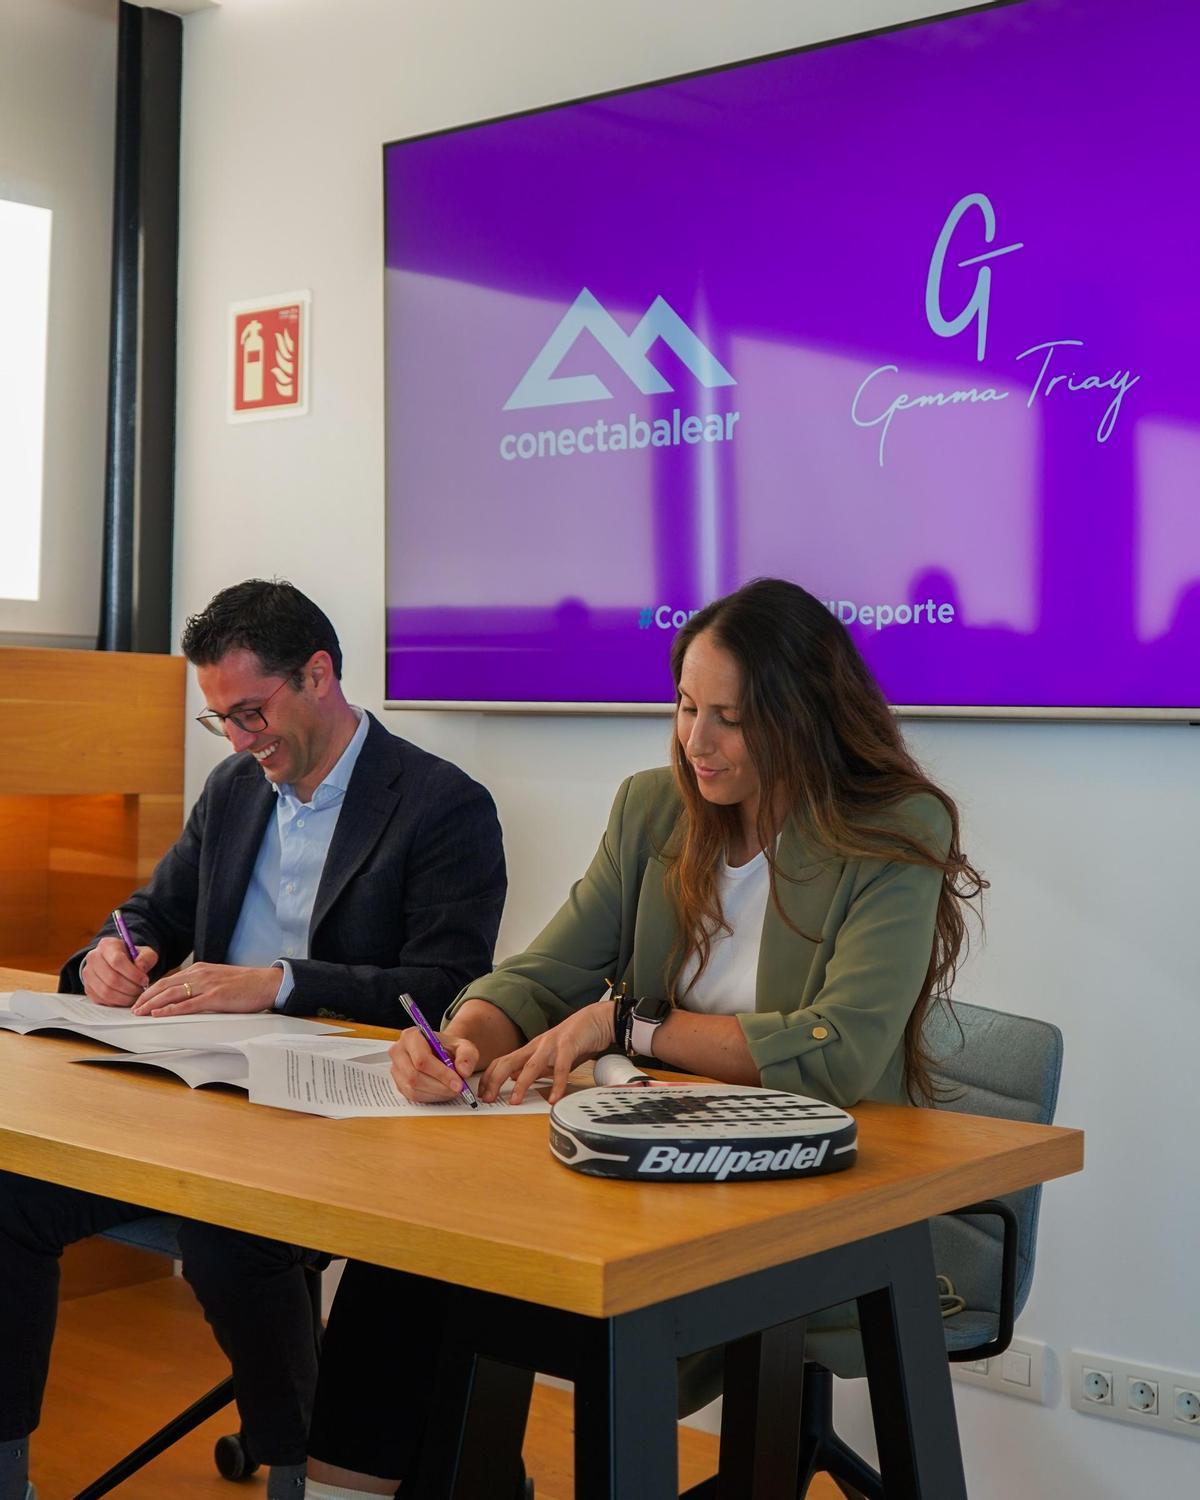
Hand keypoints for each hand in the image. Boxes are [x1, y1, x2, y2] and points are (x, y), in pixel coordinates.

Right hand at [82, 937, 157, 1006]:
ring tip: (135, 994)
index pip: (117, 961)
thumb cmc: (133, 958)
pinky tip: (126, 998)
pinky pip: (102, 999)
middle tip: (141, 990)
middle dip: (130, 987)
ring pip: (106, 991)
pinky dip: (117, 1002)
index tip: (144, 980)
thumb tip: (140, 967)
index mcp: (107, 945)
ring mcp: (88, 974)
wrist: (118, 963)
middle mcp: (93, 958)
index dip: (133, 973)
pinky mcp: (88, 988)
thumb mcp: (145, 953)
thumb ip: (146, 958)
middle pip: (112, 978)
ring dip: (124, 997)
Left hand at [131, 963, 282, 1015]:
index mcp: (200, 969)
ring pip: (172, 994)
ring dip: (153, 1004)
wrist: (267, 983)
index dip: (152, 990)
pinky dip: (170, 1009)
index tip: (141, 999)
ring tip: (140, 1012)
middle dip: (146, 997)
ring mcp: (207, 985)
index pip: (169, 979)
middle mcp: (200, 974)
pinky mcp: (215, 997)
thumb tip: (186, 997)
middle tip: (133, 1007)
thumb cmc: (246, 984)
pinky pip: (187, 1004)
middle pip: (165, 985)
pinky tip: (159, 1014)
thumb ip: (202, 985)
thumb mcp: (219, 980)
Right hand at [389, 1028, 479, 1103]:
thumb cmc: (448, 1049)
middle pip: (414, 1076)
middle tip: (457, 1090)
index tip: (458, 1083)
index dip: (441, 1074)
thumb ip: (467, 1055)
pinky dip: (430, 1097)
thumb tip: (463, 1071)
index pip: (422, 1059)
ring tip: (452, 1090)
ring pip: (413, 1088)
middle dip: (439, 1086)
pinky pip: (412, 1096)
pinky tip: (442, 1092)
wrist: (440, 1053)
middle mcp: (398, 1051)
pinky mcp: (398, 1083)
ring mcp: (396, 1069)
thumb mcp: (463, 1046)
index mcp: (411, 1036)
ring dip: (436, 1093)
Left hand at [481, 1000, 615, 1104]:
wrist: (596, 1020)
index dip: (489, 1078)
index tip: (482, 1094)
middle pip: (508, 1062)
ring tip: (515, 1101)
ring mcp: (551, 1045)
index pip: (502, 1062)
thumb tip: (515, 1078)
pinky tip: (554, 1098)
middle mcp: (536, 1046)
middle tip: (487, 1099)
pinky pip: (561, 1067)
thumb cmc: (574, 1039)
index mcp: (530, 1049)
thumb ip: (534, 1067)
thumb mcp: (550, 1056)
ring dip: (521, 1084)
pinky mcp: (569, 1045)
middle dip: (495, 1081)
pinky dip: (557, 1084)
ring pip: (531, 1065)